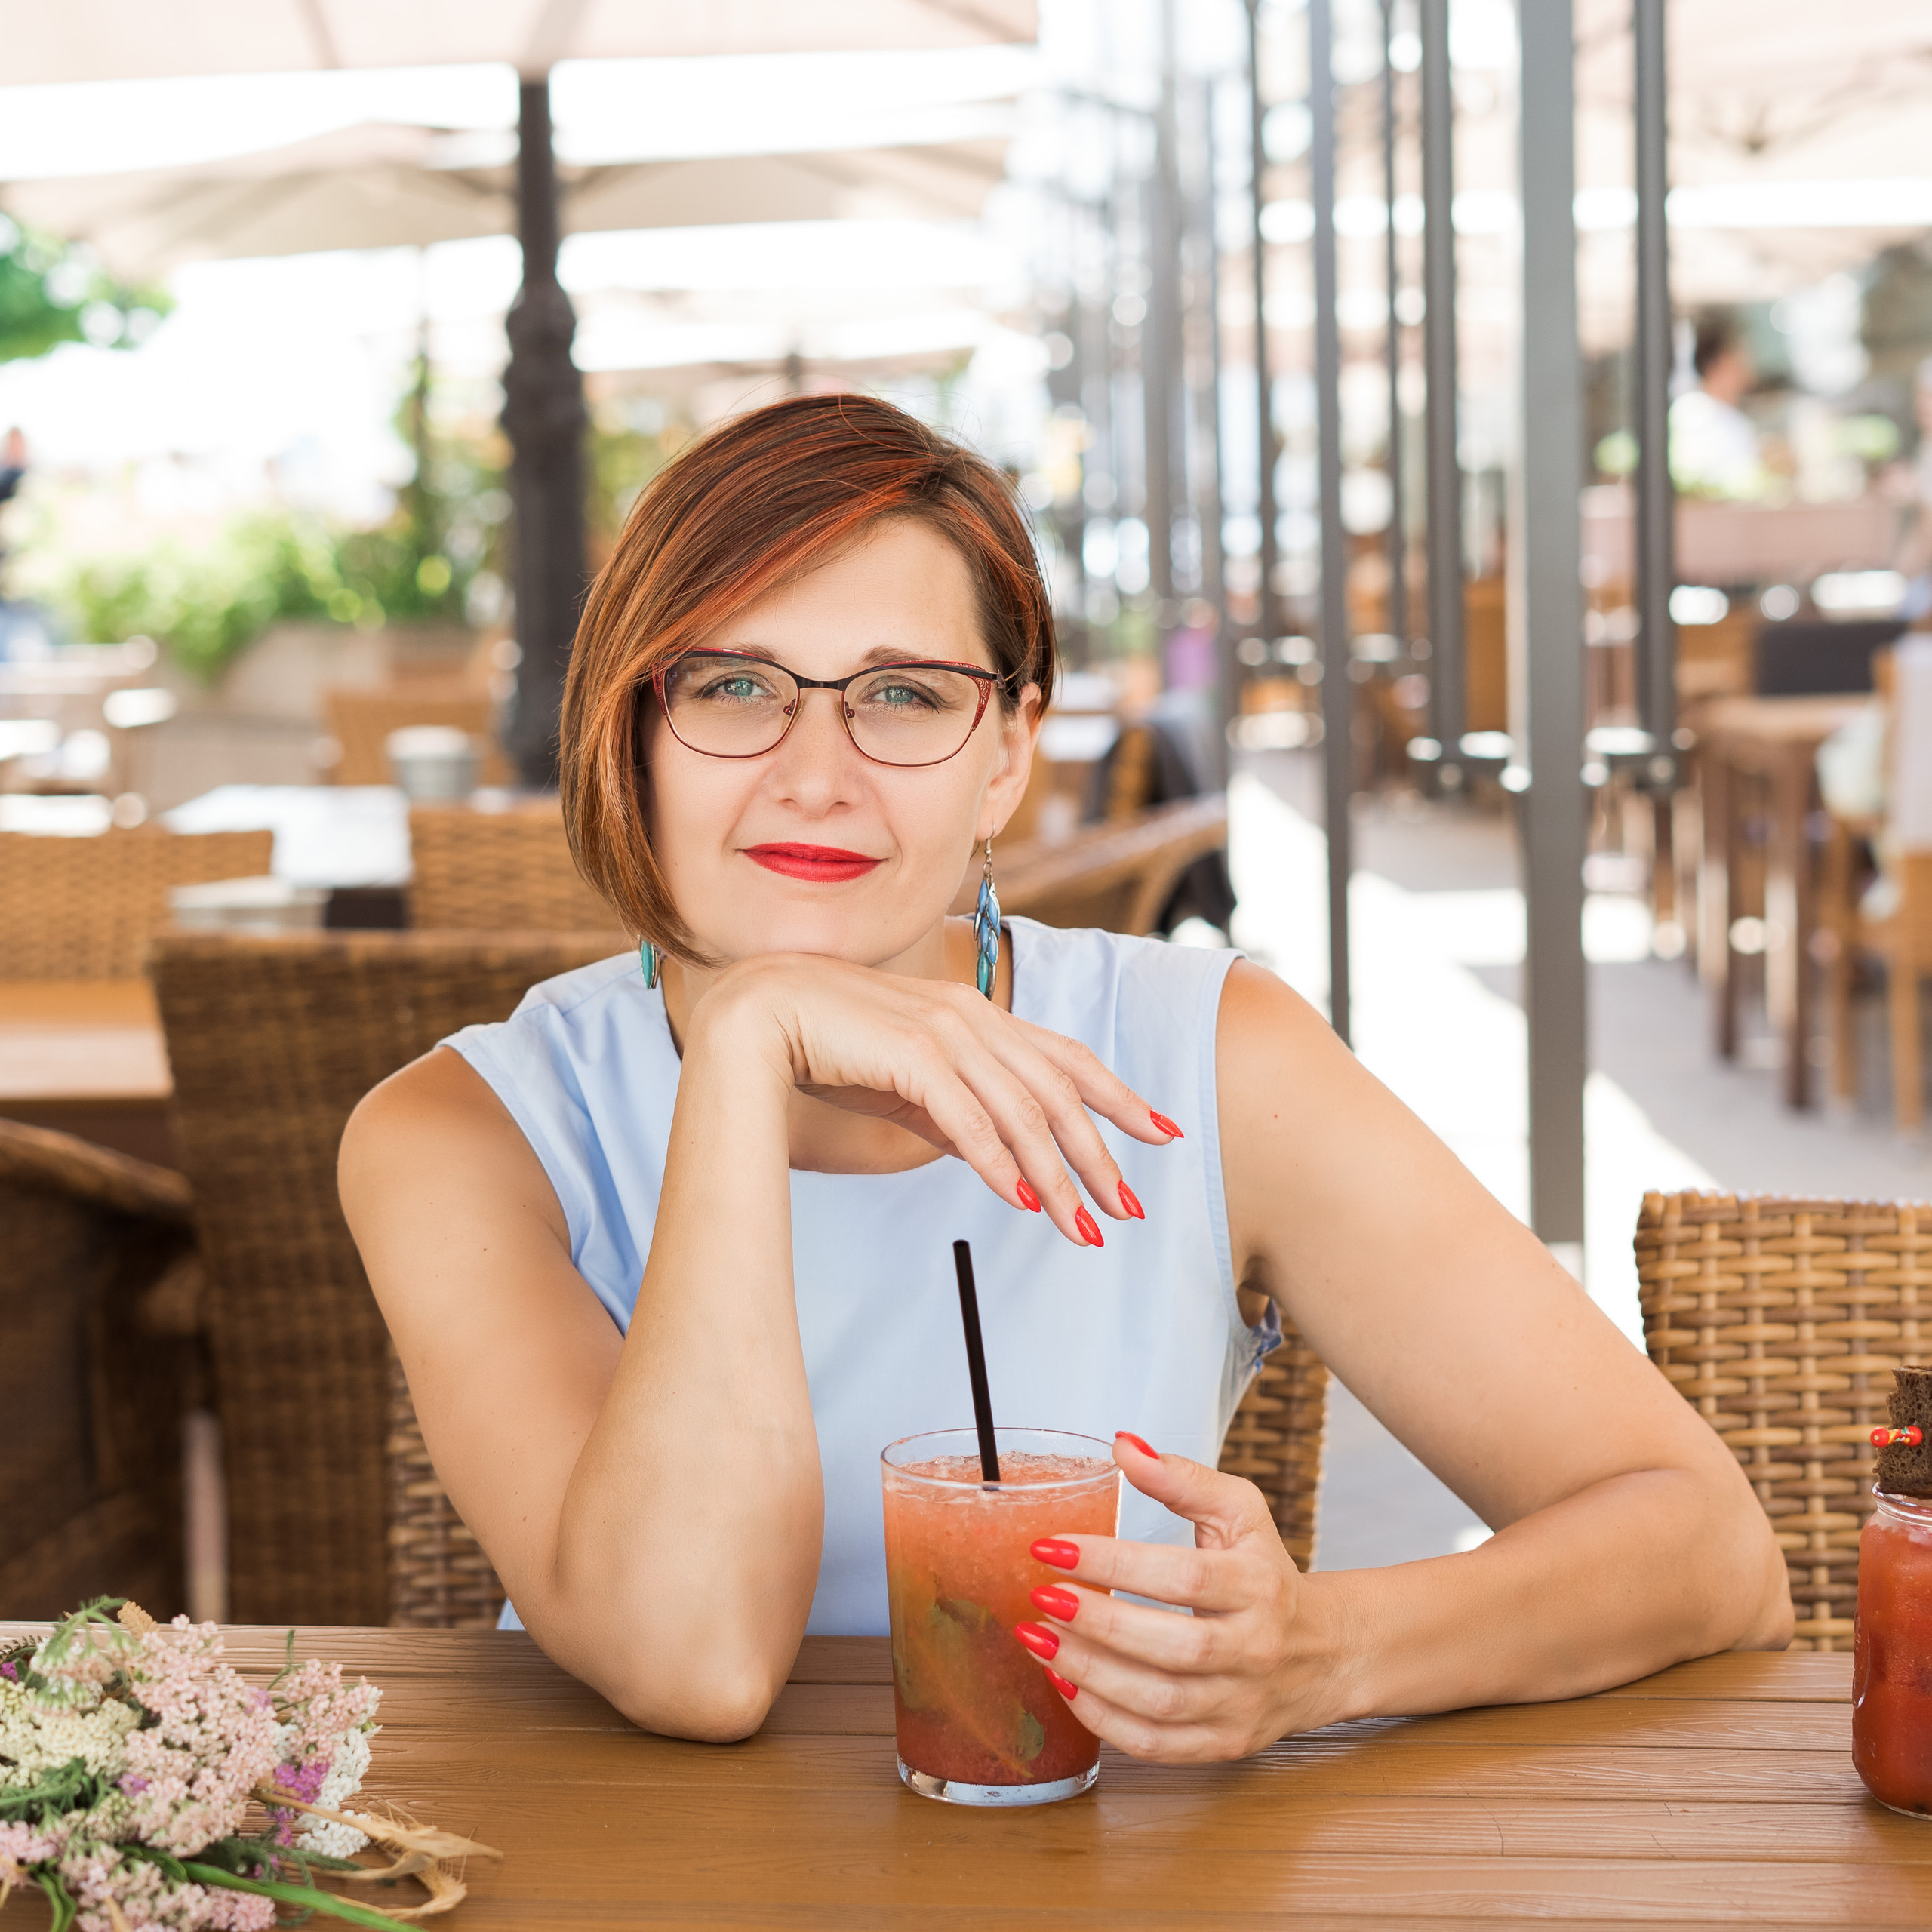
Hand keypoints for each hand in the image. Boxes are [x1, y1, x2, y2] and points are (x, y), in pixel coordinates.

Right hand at [693, 953, 1179, 1246]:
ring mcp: (944, 1031)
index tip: (1160, 1133)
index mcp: (978, 1014)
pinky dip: (1000, 1162)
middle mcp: (971, 1016)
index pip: (1067, 1057)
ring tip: (1079, 1225)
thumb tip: (999, 1156)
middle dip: (1097, 1154)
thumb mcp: (908, 1078)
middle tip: (1124, 1208)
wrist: (759, 1010)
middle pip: (1058, 1091)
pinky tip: (1020, 1201)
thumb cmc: (829, 1042)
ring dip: (1056, 1174)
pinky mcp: (911, 1054)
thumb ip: (956, 1110)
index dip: (1119, 1096)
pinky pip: (968, 1119)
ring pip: (1022, 1110)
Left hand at [1012, 1432, 1351, 1759]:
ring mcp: (1241, 1703)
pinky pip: (1158, 1745)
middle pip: (1175, 1646)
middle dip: (1098, 1624)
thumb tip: (1123, 1446)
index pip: (1183, 1575)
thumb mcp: (1240, 1512)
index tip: (1052, 1547)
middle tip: (1041, 1597)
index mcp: (1259, 1584)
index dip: (1114, 1562)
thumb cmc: (1266, 1572)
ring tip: (1038, 1640)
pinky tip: (1065, 1685)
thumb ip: (1182, 1478)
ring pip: (1161, 1702)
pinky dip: (1105, 1721)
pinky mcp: (1225, 1743)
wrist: (1323, 1651)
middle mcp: (1255, 1648)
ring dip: (1090, 1673)